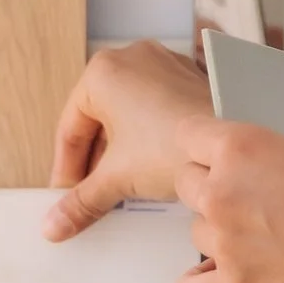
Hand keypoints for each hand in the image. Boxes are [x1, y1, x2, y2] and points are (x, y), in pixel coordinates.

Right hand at [44, 40, 213, 236]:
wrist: (229, 149)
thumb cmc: (174, 148)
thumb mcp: (117, 178)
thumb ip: (80, 201)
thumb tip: (54, 224)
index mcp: (102, 72)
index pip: (70, 128)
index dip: (65, 169)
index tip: (65, 197)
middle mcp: (131, 57)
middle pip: (97, 120)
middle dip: (93, 161)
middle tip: (89, 196)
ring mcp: (162, 63)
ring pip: (126, 114)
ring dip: (118, 151)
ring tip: (119, 186)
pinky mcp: (187, 77)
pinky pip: (152, 108)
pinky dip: (144, 137)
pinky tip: (149, 167)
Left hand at [171, 119, 283, 282]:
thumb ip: (272, 158)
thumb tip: (255, 172)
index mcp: (243, 147)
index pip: (189, 135)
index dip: (205, 143)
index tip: (215, 153)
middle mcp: (223, 192)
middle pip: (187, 184)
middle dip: (213, 186)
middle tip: (250, 198)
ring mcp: (226, 243)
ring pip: (197, 232)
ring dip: (221, 233)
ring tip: (263, 239)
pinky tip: (223, 275)